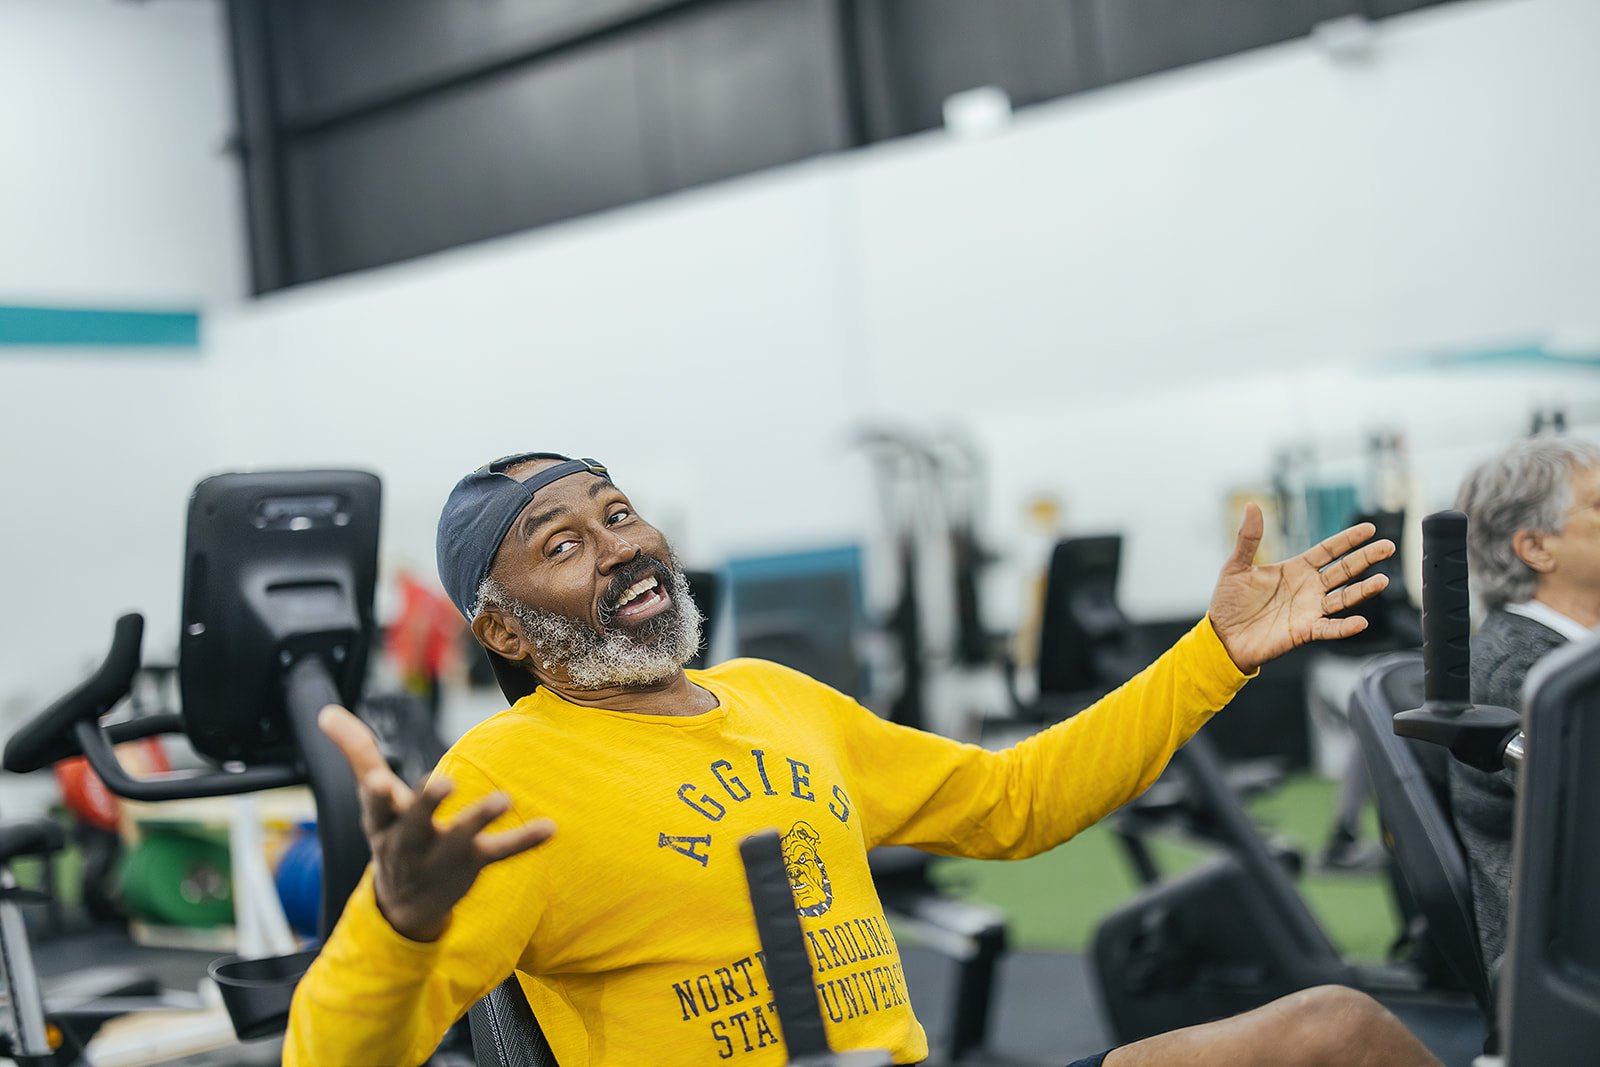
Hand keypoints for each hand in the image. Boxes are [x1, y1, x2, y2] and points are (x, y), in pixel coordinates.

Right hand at [318, 705, 555, 941]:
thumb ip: (357, 752)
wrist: (406, 906)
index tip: (377, 781)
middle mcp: (410, 841)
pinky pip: (500, 853)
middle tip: (443, 783)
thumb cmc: (390, 835)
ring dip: (479, 818)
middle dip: (427, 805)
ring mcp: (443, 855)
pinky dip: (524, 841)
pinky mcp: (473, 865)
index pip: (375, 808)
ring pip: (461, 838)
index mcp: (383, 823)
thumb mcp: (371, 799)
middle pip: (415, 824)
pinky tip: (550, 828)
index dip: (376, 796)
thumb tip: (326, 711)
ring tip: (503, 798)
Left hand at [1208, 503, 1395, 673]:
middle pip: (1344, 570)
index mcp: (1295, 569)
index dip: (1348, 540)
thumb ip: (1248, 538)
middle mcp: (1308, 588)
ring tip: (1382, 581)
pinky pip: (1330, 628)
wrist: (1222, 637)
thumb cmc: (1229, 602)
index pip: (1328, 551)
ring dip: (1363, 590)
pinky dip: (1345, 627)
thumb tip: (1252, 505)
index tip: (1369, 528)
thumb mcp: (1237, 566)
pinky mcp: (1305, 631)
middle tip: (1388, 547)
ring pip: (1343, 598)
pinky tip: (1360, 621)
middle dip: (1366, 558)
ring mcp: (1309, 610)